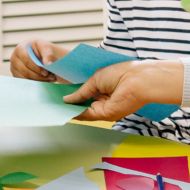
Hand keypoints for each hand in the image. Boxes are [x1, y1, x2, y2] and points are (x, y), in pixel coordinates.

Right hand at [10, 40, 68, 81]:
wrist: (38, 53)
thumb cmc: (41, 49)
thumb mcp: (45, 47)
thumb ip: (48, 54)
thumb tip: (49, 64)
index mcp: (20, 49)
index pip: (26, 60)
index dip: (37, 68)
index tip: (47, 72)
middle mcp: (14, 59)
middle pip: (26, 71)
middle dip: (39, 76)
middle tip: (51, 77)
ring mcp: (14, 69)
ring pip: (26, 79)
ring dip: (39, 81)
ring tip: (50, 78)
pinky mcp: (16, 76)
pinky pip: (25, 83)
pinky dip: (36, 83)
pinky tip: (45, 81)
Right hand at [63, 59, 183, 120]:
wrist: (137, 80)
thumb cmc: (120, 73)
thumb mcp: (95, 79)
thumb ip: (81, 91)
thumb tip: (67, 99)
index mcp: (102, 89)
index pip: (85, 94)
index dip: (73, 96)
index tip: (60, 96)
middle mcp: (102, 100)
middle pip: (83, 104)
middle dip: (69, 104)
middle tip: (53, 103)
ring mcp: (103, 108)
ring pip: (83, 111)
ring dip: (70, 109)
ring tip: (54, 106)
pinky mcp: (105, 115)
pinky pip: (87, 115)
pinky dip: (75, 113)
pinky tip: (64, 110)